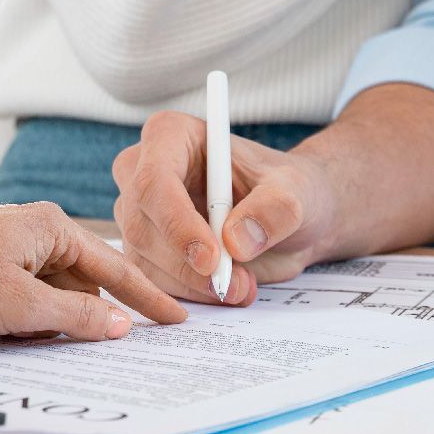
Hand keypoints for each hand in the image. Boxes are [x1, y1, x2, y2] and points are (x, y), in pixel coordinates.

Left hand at [0, 203, 187, 338]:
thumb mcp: (21, 304)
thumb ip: (76, 316)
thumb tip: (118, 326)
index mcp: (54, 228)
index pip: (116, 269)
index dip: (148, 297)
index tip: (176, 317)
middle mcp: (38, 232)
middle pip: (86, 283)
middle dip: (95, 315)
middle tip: (124, 344)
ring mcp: (14, 250)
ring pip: (55, 294)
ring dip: (56, 322)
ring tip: (49, 341)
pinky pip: (29, 298)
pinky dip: (31, 320)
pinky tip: (20, 336)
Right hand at [112, 111, 339, 304]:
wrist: (288, 220)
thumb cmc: (287, 190)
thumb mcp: (295, 193)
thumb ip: (273, 210)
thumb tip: (236, 240)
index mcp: (171, 136)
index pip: (155, 181)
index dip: (177, 224)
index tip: (212, 259)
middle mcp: (142, 171)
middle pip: (142, 226)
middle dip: (187, 266)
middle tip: (237, 284)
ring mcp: (138, 213)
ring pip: (143, 261)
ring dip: (192, 286)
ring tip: (243, 285)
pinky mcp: (143, 250)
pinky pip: (148, 284)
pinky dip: (185, 297)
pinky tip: (224, 292)